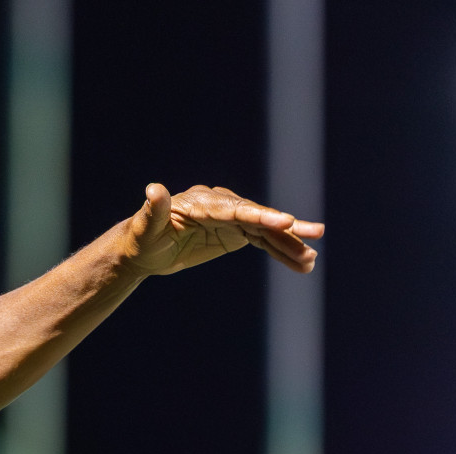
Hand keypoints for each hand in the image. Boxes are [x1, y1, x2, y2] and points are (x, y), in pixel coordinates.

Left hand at [120, 183, 323, 276]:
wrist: (144, 248)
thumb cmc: (140, 239)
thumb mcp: (143, 229)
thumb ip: (152, 211)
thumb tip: (153, 189)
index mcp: (202, 203)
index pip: (236, 209)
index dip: (260, 215)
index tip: (283, 221)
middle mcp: (222, 206)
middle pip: (258, 217)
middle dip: (286, 228)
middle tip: (315, 234)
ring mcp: (232, 219)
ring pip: (266, 231)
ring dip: (290, 244)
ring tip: (311, 260)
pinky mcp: (236, 233)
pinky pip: (264, 242)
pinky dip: (282, 252)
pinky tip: (302, 262)